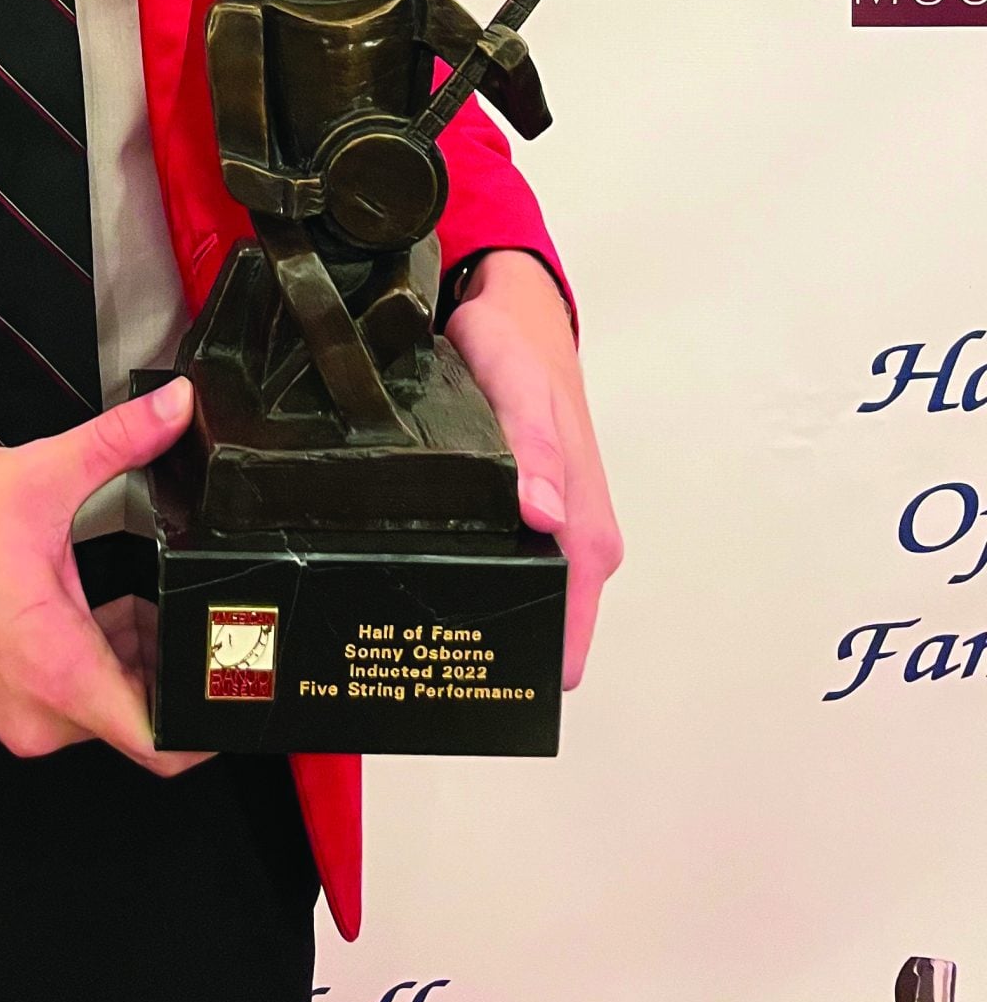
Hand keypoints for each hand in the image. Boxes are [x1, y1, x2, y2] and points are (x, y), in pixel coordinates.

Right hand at [0, 376, 212, 775]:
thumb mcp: (37, 475)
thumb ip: (119, 441)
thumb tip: (175, 408)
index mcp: (56, 670)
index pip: (160, 742)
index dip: (211, 720)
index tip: (240, 684)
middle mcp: (37, 712)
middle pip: (140, 715)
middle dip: (173, 663)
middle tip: (198, 608)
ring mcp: (15, 712)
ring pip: (103, 703)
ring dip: (132, 656)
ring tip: (149, 594)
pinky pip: (69, 695)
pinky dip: (94, 655)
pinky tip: (102, 600)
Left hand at [445, 250, 622, 688]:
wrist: (515, 314)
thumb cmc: (519, 349)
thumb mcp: (516, 383)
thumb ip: (530, 444)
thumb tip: (546, 516)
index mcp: (587, 532)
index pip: (565, 633)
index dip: (522, 666)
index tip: (470, 687)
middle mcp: (580, 544)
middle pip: (542, 629)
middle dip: (492, 651)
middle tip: (418, 657)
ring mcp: (558, 536)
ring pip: (524, 602)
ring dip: (483, 618)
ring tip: (413, 631)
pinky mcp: (535, 522)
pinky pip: (514, 571)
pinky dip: (480, 582)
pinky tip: (431, 584)